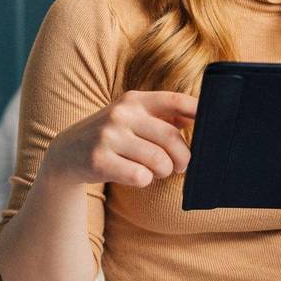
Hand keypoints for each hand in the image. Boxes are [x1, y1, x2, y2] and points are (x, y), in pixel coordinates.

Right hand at [44, 90, 196, 187]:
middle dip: (183, 157)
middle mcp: (121, 113)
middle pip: (171, 138)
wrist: (66, 153)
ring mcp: (108, 136)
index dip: (198, 111)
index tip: (213, 123)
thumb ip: (164, 117)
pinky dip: (144, 180)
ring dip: (164, 171)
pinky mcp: (98, 160)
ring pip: (158, 161)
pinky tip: (135, 176)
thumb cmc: (112, 137)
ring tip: (157, 171)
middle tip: (182, 166)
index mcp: (134, 100)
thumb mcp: (133, 118)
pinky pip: (140, 176)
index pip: (175, 100)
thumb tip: (202, 118)